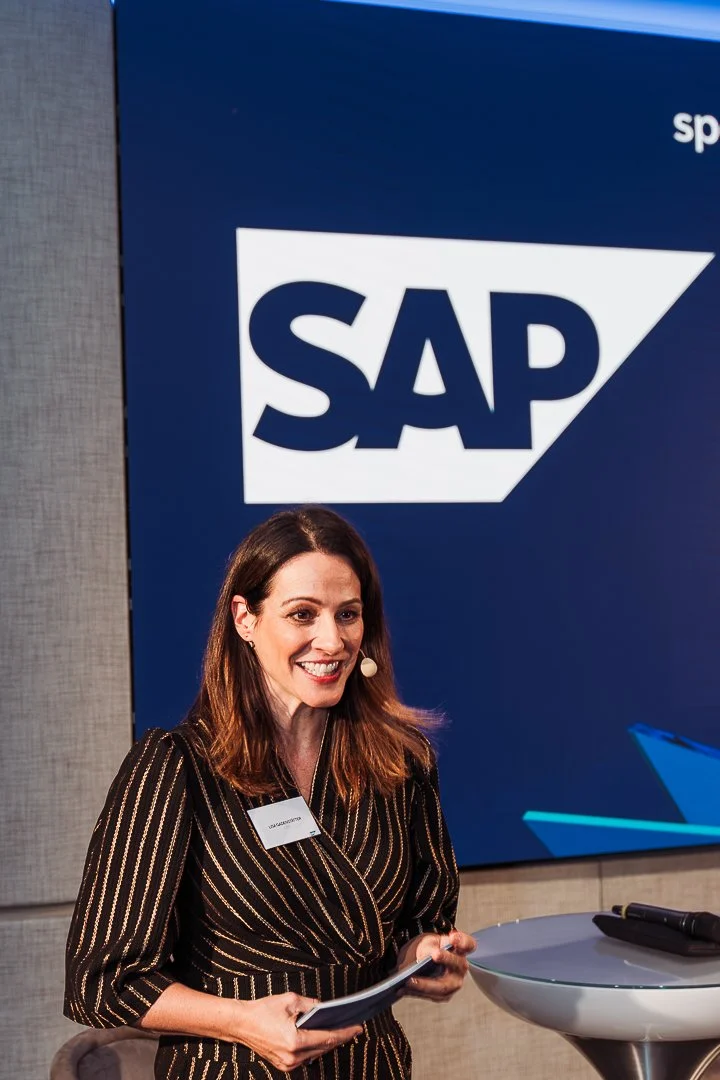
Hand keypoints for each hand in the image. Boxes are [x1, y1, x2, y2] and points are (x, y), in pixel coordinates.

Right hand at [230, 991, 362, 1071]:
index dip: (345, 1033)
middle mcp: (293, 1056)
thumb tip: (325, 1008)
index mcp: (295, 1040)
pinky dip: (315, 1048)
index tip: (358, 1028)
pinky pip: (306, 1057)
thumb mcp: (290, 1000)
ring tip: (341, 1031)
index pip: (327, 1037)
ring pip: (316, 1054)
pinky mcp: (284, 1065)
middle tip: (354, 1027)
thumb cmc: (263, 1010)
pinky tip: (323, 1038)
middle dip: (339, 1037)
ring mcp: (288, 1064)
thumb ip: (311, 1005)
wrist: (242, 1024)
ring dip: (328, 1043)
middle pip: (324, 1047)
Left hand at [397, 928, 474, 1003]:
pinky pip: (431, 995)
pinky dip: (417, 991)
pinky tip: (403, 988)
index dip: (463, 941)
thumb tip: (431, 955)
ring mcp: (454, 983)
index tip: (453, 937)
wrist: (420, 963)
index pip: (468, 944)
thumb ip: (430, 948)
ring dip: (425, 984)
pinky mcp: (444, 995)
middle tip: (435, 954)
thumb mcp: (428, 943)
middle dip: (446, 958)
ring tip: (408, 980)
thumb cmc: (428, 950)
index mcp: (459, 949)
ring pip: (443, 986)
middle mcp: (460, 967)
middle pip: (458, 964)